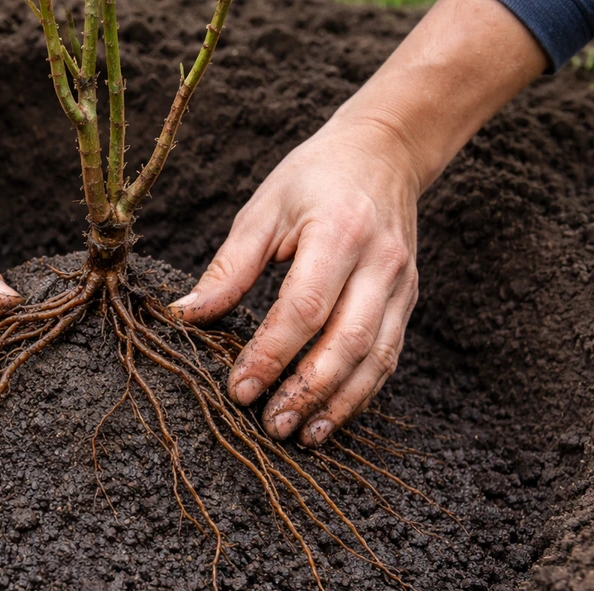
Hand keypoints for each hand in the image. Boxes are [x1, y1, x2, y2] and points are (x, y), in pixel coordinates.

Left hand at [170, 118, 420, 445]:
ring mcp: (401, 284)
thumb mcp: (263, 209)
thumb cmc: (313, 178)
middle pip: (346, 342)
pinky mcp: (407, 300)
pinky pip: (388, 355)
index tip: (239, 389)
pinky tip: (332, 416)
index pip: (304, 308)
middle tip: (270, 425)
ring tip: (304, 436)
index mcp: (339, 232)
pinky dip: (361, 392)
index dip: (270, 354)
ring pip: (376, 358)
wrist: (384, 152)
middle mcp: (379, 262)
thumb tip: (185, 315)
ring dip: (339, 404)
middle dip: (306, 391)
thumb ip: (229, 267)